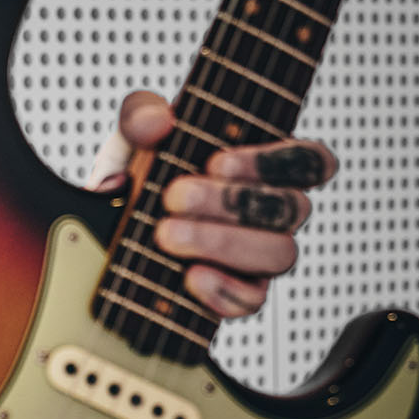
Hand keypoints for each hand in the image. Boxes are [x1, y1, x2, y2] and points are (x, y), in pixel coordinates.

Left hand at [89, 90, 332, 318]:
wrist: (106, 231)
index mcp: (263, 167)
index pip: (312, 162)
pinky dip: (224, 290)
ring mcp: (259, 256)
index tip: (217, 162)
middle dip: (232, 202)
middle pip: (293, 208)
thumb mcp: (131, 139)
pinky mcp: (237, 294)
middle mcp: (272, 212)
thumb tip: (159, 121)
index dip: (278, 161)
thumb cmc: (138, 177)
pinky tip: (189, 276)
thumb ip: (141, 116)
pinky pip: (252, 301)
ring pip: (281, 254)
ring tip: (166, 235)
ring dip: (224, 243)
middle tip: (173, 197)